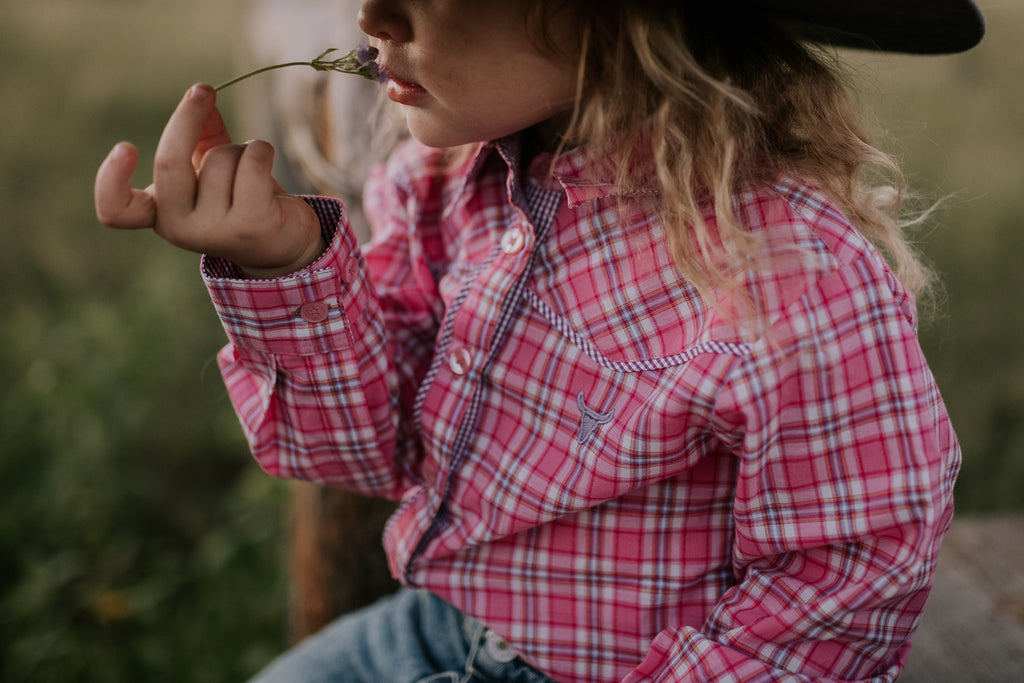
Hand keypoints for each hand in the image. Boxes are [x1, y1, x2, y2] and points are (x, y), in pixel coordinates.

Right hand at [94, 84, 323, 278]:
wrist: (286, 243)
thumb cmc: (242, 200)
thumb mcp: (213, 169)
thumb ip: (201, 136)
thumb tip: (200, 93)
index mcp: (160, 214)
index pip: (117, 211)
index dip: (110, 180)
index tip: (125, 147)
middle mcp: (179, 229)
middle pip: (170, 162)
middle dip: (186, 118)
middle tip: (202, 91)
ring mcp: (214, 231)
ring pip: (220, 157)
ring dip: (241, 149)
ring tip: (253, 172)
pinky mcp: (250, 225)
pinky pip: (251, 163)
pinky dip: (261, 150)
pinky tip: (267, 162)